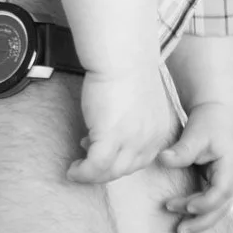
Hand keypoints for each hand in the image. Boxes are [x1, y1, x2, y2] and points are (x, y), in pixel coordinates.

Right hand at [70, 67, 178, 184]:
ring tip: (77, 169)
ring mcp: (132, 140)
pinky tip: (73, 170)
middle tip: (87, 163)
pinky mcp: (111, 137)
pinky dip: (83, 172)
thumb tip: (109, 127)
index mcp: (159, 130)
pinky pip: (96, 166)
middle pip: (127, 169)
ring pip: (112, 172)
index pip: (142, 159)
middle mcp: (150, 139)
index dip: (120, 160)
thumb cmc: (128, 70)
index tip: (102, 152)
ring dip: (92, 175)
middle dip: (106, 170)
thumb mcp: (138, 101)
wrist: (124, 57)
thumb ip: (131, 118)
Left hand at [159, 100, 232, 232]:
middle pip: (223, 206)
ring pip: (220, 207)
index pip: (222, 192)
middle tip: (179, 229)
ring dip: (201, 219)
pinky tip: (185, 213)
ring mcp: (231, 179)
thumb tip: (163, 160)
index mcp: (232, 165)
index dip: (205, 203)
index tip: (185, 206)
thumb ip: (182, 150)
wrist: (220, 110)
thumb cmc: (210, 121)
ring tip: (180, 228)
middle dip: (202, 220)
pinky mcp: (222, 180)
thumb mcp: (196, 133)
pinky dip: (201, 210)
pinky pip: (214, 201)